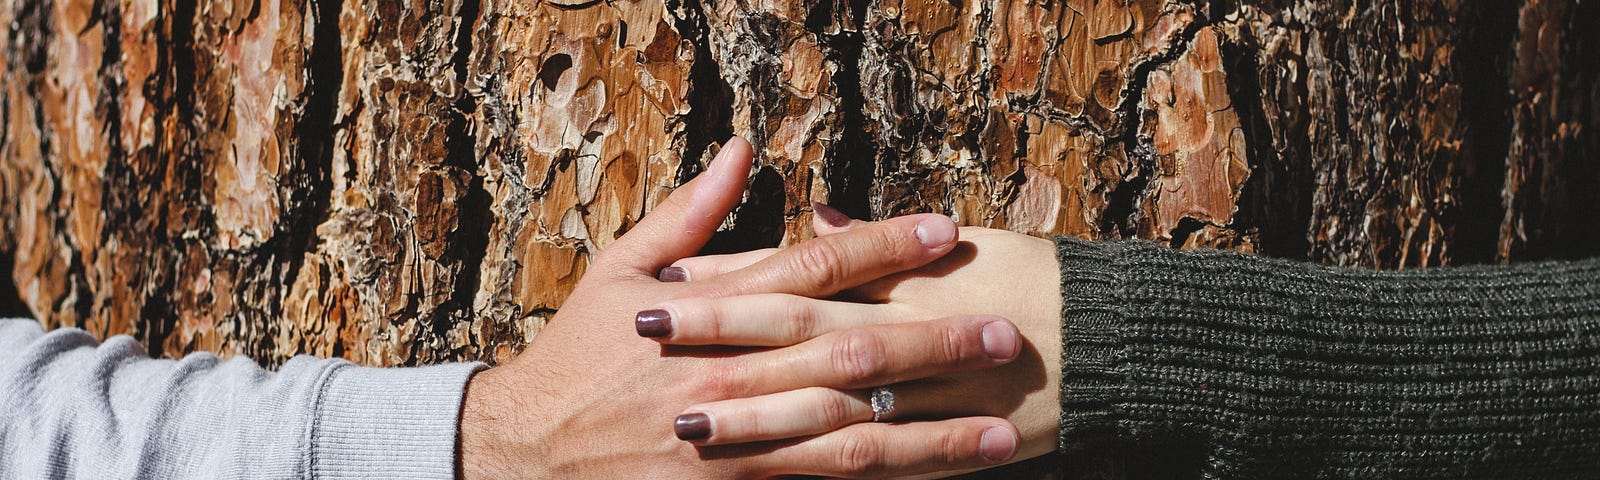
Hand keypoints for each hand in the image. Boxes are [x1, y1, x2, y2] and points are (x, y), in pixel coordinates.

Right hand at [458, 139, 1024, 478]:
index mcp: (704, 308)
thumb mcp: (618, 271)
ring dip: (933, 430)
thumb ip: (688, 214)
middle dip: (934, 341)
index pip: (812, 268)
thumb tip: (742, 152)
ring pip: (850, 432)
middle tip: (1003, 332)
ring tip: (1002, 426)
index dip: (885, 247)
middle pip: (849, 350)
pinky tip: (933, 478)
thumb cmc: (578, 358)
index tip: (945, 231)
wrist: (525, 454)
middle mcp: (727, 372)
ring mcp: (734, 441)